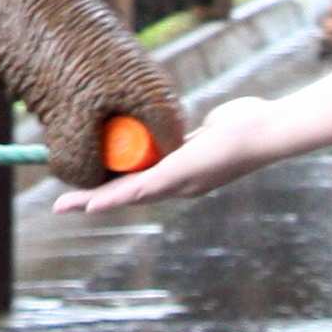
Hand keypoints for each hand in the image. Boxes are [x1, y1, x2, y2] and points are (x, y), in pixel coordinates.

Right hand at [52, 94, 295, 215]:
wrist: (269, 130)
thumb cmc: (247, 124)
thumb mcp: (208, 129)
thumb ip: (195, 130)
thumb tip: (195, 123)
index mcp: (181, 176)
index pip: (137, 185)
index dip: (109, 188)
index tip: (84, 192)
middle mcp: (179, 186)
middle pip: (126, 194)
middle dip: (92, 201)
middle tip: (61, 207)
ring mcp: (179, 183)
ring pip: (127, 195)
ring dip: (96, 202)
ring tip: (67, 207)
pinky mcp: (179, 175)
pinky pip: (140, 188)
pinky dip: (114, 197)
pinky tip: (94, 203)